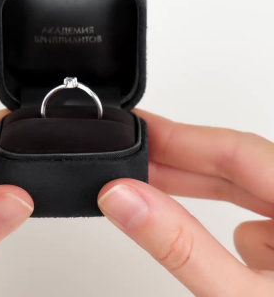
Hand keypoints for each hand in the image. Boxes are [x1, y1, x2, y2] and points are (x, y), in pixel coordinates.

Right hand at [98, 110, 273, 295]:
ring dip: (199, 196)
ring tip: (152, 194)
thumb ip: (179, 244)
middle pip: (237, 165)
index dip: (179, 134)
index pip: (235, 148)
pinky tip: (223, 254)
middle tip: (130, 158)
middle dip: (179, 163)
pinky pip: (259, 223)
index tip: (137, 129)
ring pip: (245, 193)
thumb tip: (125, 199)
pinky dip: (232, 231)